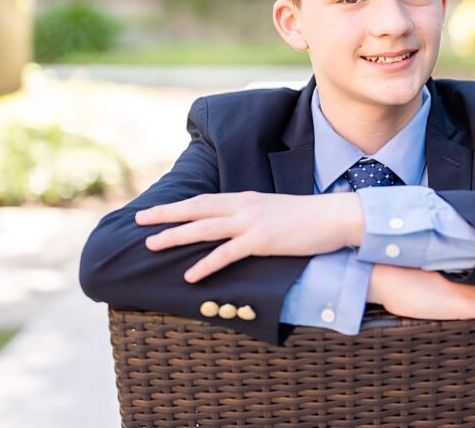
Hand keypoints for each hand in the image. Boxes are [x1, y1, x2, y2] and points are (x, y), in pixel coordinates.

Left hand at [134, 191, 363, 282]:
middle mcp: (244, 206)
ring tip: (152, 246)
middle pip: (196, 209)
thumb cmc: (308, 218)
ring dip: (176, 236)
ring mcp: (252, 222)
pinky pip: (227, 254)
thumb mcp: (274, 212)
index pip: (204, 201)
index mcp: (246, 199)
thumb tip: (236, 230)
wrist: (335, 216)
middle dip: (165, 215)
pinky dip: (206, 264)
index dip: (177, 206)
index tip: (155, 211)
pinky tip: (190, 274)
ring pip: (204, 228)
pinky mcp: (262, 240)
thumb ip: (252, 218)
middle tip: (139, 221)